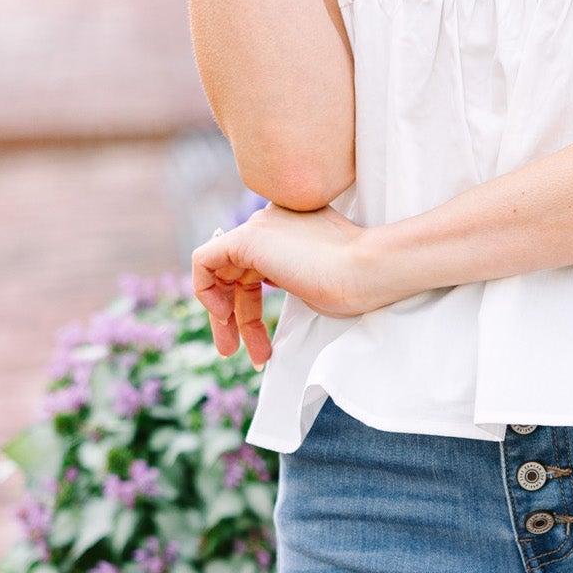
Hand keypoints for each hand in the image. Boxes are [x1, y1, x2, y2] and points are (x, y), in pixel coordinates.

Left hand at [192, 204, 395, 364]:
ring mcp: (258, 227)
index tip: (260, 335)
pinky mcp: (246, 238)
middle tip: (237, 351)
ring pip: (219, 272)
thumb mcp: (315, 284)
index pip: (255, 267)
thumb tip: (277, 300)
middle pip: (235, 273)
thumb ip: (290, 282)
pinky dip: (204, 291)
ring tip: (231, 350)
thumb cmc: (355, 284)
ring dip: (221, 316)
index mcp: (290, 229)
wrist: (368, 270)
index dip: (249, 304)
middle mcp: (270, 221)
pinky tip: (223, 315)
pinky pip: (203, 261)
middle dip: (233, 316)